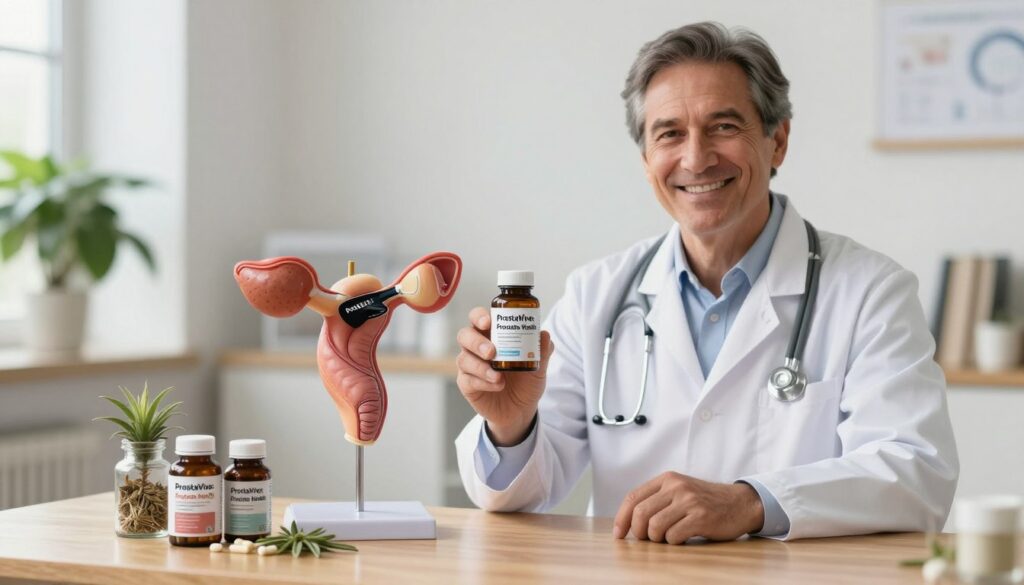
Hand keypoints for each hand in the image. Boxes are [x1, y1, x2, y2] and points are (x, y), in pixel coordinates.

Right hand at [456, 307, 554, 445]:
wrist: (521, 410)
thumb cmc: (526, 382)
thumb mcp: (538, 368)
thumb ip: (541, 352)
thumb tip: (544, 334)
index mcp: (492, 335)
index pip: (478, 318)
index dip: (479, 316)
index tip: (488, 322)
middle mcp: (477, 348)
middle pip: (464, 335)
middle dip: (476, 342)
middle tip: (492, 352)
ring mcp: (470, 366)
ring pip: (463, 359)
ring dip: (480, 366)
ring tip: (498, 375)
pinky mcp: (467, 384)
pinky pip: (468, 380)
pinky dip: (483, 382)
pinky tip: (497, 385)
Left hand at [613, 472, 764, 543]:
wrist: (740, 503)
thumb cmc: (706, 502)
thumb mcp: (680, 491)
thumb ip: (657, 499)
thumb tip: (629, 522)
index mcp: (667, 479)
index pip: (633, 497)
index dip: (622, 518)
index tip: (619, 534)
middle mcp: (676, 486)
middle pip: (640, 513)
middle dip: (638, 532)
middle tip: (646, 540)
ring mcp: (689, 501)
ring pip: (654, 526)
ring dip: (657, 539)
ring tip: (668, 537)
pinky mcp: (701, 517)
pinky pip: (674, 536)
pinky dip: (674, 542)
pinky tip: (683, 538)